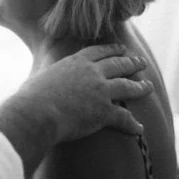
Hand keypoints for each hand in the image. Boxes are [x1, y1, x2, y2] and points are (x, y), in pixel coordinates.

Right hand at [14, 44, 153, 142]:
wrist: (36, 113)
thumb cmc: (30, 99)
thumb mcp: (39, 76)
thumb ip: (46, 76)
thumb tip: (37, 83)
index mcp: (76, 62)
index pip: (99, 52)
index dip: (113, 50)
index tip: (122, 49)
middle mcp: (92, 72)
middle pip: (118, 64)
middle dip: (132, 63)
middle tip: (141, 63)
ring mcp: (101, 91)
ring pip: (127, 86)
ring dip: (140, 87)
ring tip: (148, 87)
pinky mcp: (104, 111)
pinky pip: (124, 117)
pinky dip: (132, 124)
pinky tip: (139, 129)